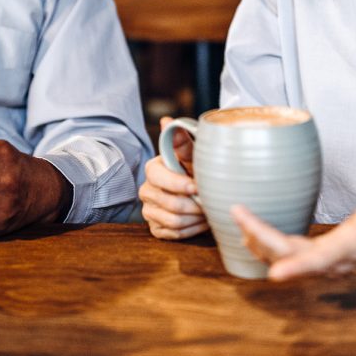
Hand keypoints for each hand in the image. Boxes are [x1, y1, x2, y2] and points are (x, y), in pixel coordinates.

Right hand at [139, 117, 207, 239]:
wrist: (197, 192)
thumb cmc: (194, 170)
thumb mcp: (191, 156)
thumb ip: (181, 141)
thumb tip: (167, 120)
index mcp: (152, 170)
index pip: (160, 178)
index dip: (179, 184)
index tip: (197, 187)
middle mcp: (146, 190)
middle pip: (170, 204)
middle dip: (194, 206)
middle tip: (209, 203)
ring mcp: (149, 211)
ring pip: (173, 221)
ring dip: (195, 219)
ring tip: (208, 212)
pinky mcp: (155, 228)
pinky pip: (174, 235)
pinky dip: (192, 230)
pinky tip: (200, 221)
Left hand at [231, 182, 355, 279]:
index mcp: (353, 247)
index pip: (320, 260)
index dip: (297, 267)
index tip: (274, 273)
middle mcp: (338, 259)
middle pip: (291, 257)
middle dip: (261, 238)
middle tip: (237, 212)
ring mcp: (330, 258)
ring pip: (286, 257)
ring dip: (260, 244)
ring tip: (237, 221)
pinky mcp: (325, 252)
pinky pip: (291, 253)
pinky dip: (269, 244)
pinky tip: (253, 233)